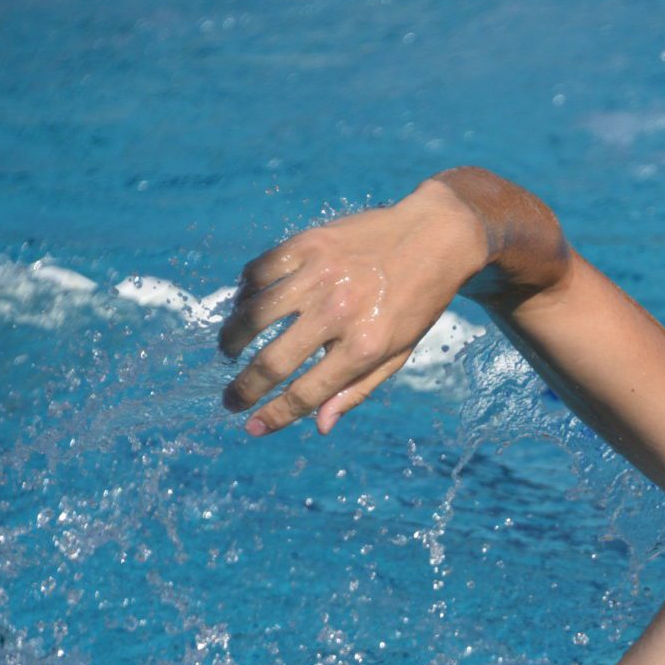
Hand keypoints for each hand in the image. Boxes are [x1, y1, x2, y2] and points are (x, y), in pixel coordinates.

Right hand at [218, 182, 484, 436]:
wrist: (434, 238)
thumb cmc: (415, 304)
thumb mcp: (397, 354)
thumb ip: (356, 390)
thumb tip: (319, 425)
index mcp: (365, 347)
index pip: (307, 392)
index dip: (275, 415)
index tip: (252, 426)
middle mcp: (339, 312)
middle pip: (273, 361)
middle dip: (244, 388)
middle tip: (231, 399)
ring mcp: (320, 275)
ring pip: (253, 314)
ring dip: (233, 339)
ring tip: (230, 351)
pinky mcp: (307, 243)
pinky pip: (258, 272)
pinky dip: (244, 293)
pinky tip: (245, 306)